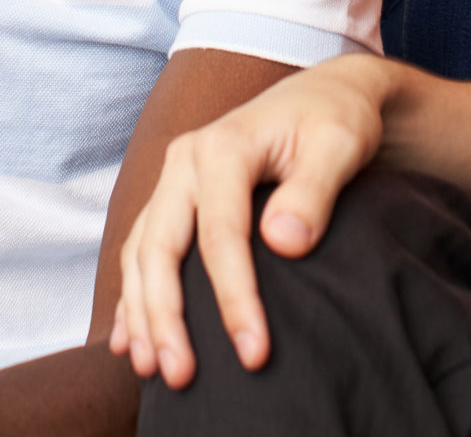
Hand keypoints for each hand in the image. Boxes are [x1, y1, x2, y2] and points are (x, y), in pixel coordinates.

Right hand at [108, 55, 392, 388]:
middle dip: (166, 316)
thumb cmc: (337, 121)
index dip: (233, 297)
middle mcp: (185, 162)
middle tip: (181, 376)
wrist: (326, 95)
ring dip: (142, 313)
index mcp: (223, 147)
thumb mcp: (340, 145)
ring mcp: (175, 180)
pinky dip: (133, 296)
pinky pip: (141, 251)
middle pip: (161, 247)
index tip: (254, 351)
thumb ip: (314, 191)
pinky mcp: (175, 199)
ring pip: (141, 253)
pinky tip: (130, 339)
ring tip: (153, 369)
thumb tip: (284, 243)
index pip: (220, 235)